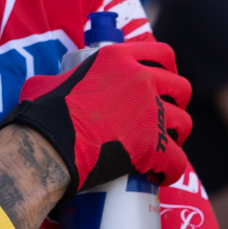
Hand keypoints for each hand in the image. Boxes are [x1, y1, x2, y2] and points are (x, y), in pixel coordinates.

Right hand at [0, 42, 192, 193]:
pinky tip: (162, 175)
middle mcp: (141, 78)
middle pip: (181, 87)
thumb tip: (50, 85)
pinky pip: (178, 160)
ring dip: (177, 136)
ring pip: (184, 123)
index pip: (162, 53)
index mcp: (118, 57)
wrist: (48, 145)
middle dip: (177, 102)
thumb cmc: (42, 113)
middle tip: (165, 116)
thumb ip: (58, 78)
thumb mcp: (45, 82)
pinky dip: (172, 170)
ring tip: (166, 147)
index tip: (165, 82)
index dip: (169, 69)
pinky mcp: (154, 145)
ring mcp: (150, 111)